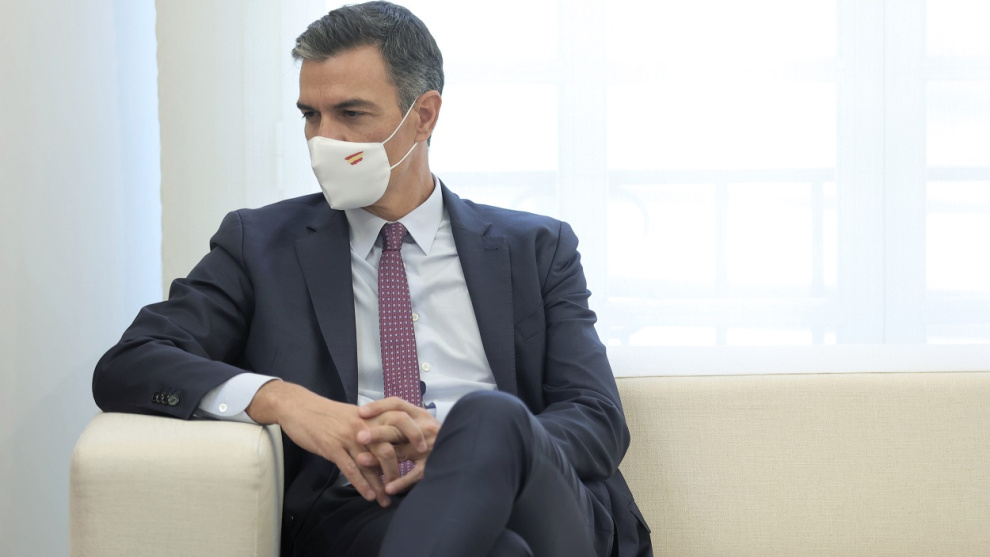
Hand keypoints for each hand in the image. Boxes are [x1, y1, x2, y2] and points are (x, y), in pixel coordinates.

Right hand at [245, 382, 424, 506]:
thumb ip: (370, 428)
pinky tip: (368, 495)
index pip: (399, 426)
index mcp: (370, 416)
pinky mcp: (332, 447)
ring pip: (371, 463)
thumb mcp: (353, 416)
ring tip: (385, 500)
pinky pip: (351, 469)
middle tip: (400, 488)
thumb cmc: (326, 414)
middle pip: (388, 450)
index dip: (413, 439)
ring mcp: (348, 436)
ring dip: (380, 485)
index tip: (421, 455)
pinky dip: (361, 484)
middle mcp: (363, 426)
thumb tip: (385, 445)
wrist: (299, 407)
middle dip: (396, 473)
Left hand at [356, 397, 440, 494]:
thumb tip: (372, 416)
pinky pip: (414, 475)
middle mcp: (424, 428)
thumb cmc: (435, 436)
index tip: (361, 412)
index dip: (379, 407)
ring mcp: (428, 447)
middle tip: (358, 436)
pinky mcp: (431, 465)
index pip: (398, 405)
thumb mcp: (422, 421)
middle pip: (397, 427)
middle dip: (376, 432)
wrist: (463, 449)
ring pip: (400, 451)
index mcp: (420, 415)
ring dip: (379, 457)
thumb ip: (402, 419)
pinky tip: (387, 488)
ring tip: (362, 461)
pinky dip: (400, 482)